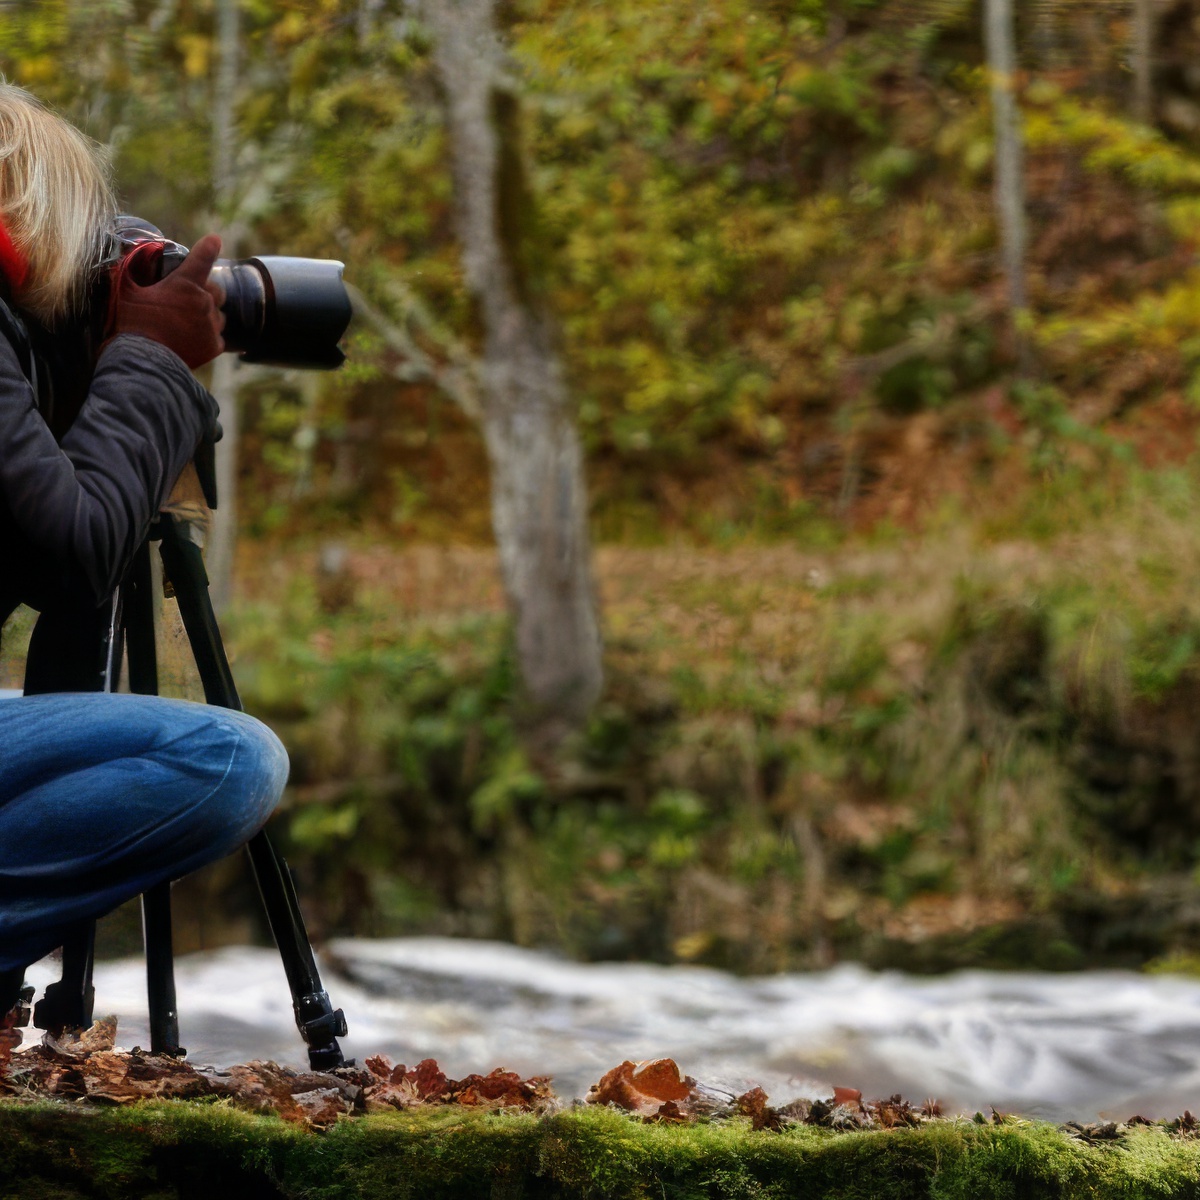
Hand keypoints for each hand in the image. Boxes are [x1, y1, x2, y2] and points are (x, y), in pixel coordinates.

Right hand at [112, 233, 225, 368]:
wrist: (143, 363)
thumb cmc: (129, 326)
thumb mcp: (124, 293)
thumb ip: (127, 273)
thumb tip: (117, 257)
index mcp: (184, 285)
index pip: (201, 259)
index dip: (208, 248)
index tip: (215, 240)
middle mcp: (203, 303)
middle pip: (217, 291)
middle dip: (206, 291)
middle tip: (188, 298)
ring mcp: (211, 326)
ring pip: (218, 315)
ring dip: (208, 315)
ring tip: (187, 323)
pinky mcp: (214, 347)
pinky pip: (218, 337)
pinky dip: (208, 336)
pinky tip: (190, 339)